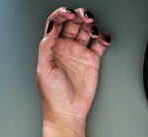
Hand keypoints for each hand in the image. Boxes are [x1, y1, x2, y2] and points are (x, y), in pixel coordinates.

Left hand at [37, 7, 111, 122]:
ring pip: (86, 29)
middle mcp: (66, 48)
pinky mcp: (92, 60)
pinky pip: (99, 43)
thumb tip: (51, 28)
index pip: (56, 23)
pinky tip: (103, 37)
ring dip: (91, 23)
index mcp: (52, 48)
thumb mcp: (43, 70)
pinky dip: (104, 37)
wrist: (67, 111)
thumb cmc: (53, 95)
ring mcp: (79, 53)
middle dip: (78, 15)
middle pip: (73, 22)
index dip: (61, 14)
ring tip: (92, 29)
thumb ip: (46, 47)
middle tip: (84, 17)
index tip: (67, 13)